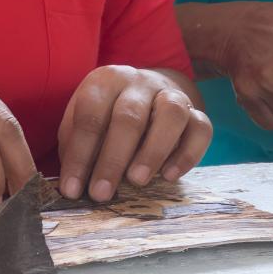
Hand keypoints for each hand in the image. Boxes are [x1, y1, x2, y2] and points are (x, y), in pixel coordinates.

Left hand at [57, 66, 211, 202]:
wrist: (149, 94)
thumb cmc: (107, 116)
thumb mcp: (84, 124)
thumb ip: (77, 147)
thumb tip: (72, 186)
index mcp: (107, 80)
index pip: (90, 115)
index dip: (79, 154)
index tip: (71, 189)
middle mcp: (140, 82)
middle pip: (129, 116)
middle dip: (112, 159)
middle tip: (101, 193)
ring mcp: (171, 94)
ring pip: (171, 114)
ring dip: (153, 151)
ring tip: (137, 181)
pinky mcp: (195, 111)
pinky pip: (201, 128)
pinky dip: (188, 154)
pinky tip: (170, 176)